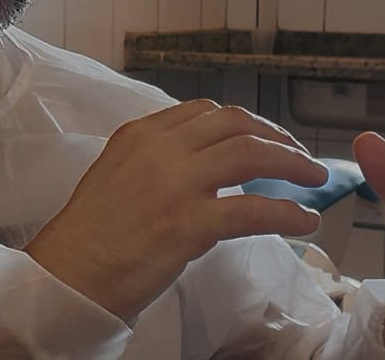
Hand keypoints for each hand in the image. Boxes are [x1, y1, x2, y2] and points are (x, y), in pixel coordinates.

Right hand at [24, 100, 328, 321]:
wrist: (70, 272)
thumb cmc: (91, 234)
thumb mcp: (117, 174)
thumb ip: (156, 161)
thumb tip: (202, 166)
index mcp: (141, 134)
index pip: (205, 111)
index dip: (245, 122)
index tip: (265, 137)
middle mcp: (160, 148)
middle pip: (235, 124)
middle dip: (276, 136)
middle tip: (298, 157)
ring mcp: (175, 183)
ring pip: (251, 154)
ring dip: (292, 165)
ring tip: (314, 179)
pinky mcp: (188, 223)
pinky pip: (252, 210)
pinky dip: (286, 214)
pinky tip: (304, 222)